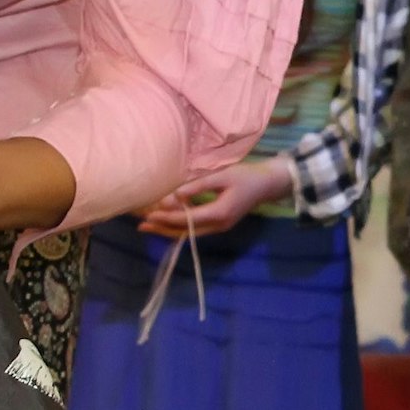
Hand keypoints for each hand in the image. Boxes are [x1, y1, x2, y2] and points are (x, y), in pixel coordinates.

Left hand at [136, 158, 292, 238]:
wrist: (267, 185)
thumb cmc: (245, 176)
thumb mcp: (221, 176)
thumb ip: (196, 187)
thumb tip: (173, 196)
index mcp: (219, 213)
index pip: (186, 219)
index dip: (167, 217)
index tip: (149, 215)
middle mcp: (218, 226)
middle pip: (185, 232)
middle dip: (162, 229)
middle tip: (141, 226)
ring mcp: (219, 227)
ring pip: (189, 233)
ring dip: (168, 230)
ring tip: (149, 226)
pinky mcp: (219, 224)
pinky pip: (195, 229)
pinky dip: (179, 226)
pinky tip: (167, 221)